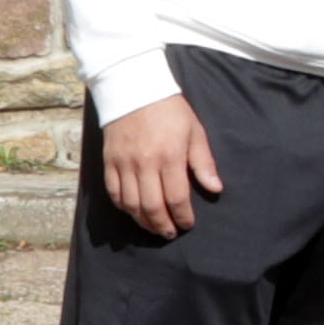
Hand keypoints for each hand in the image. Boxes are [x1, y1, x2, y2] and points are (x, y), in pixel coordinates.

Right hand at [102, 95, 221, 237]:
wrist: (133, 90)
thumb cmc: (170, 112)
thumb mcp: (195, 133)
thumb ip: (203, 163)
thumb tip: (215, 189)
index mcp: (169, 157)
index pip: (176, 198)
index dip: (183, 216)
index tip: (188, 224)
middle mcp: (144, 164)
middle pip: (151, 207)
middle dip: (162, 225)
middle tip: (170, 234)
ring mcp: (123, 164)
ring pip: (130, 204)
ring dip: (143, 221)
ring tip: (154, 227)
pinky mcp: (108, 162)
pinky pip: (113, 192)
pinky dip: (123, 207)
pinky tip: (134, 212)